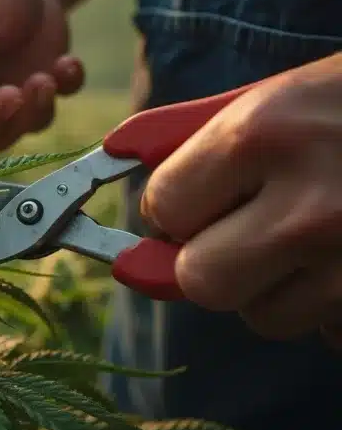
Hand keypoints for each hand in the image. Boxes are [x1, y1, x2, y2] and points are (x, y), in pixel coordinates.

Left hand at [140, 53, 341, 347]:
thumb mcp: (271, 98)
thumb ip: (184, 134)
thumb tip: (109, 157)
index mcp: (262, 137)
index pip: (162, 209)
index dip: (174, 206)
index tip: (198, 196)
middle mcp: (308, 206)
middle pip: (201, 281)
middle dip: (208, 259)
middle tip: (243, 226)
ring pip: (262, 315)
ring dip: (269, 286)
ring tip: (310, 234)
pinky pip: (323, 331)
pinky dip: (325, 305)